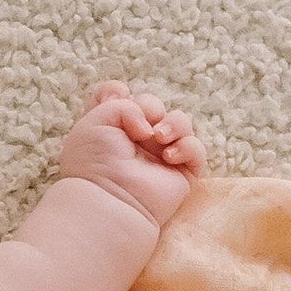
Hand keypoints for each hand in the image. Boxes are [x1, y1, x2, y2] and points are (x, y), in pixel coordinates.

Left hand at [57, 81, 206, 226]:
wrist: (109, 198)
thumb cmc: (94, 162)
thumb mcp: (95, 120)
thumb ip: (122, 103)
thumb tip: (149, 122)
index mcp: (110, 130)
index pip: (121, 99)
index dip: (120, 92)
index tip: (117, 98)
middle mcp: (135, 142)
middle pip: (154, 106)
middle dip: (150, 106)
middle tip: (142, 125)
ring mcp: (159, 157)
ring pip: (180, 122)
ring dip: (174, 124)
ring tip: (158, 138)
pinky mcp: (180, 173)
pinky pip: (196, 150)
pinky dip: (187, 147)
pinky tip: (169, 157)